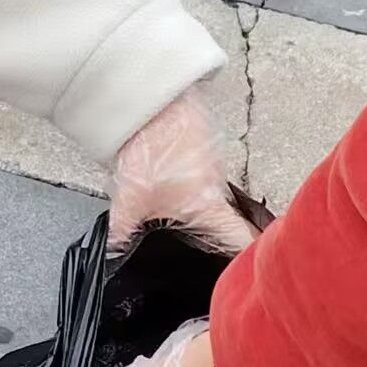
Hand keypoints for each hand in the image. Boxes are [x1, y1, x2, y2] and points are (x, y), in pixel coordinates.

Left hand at [109, 89, 257, 253]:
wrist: (151, 102)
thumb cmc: (148, 149)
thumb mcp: (128, 198)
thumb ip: (122, 229)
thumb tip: (116, 250)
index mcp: (209, 206)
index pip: (241, 238)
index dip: (246, 253)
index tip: (250, 265)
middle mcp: (219, 186)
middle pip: (227, 215)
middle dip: (214, 228)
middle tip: (198, 238)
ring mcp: (215, 162)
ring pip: (212, 190)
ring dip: (197, 198)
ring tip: (173, 200)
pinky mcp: (206, 143)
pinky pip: (202, 168)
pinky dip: (189, 175)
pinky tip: (169, 174)